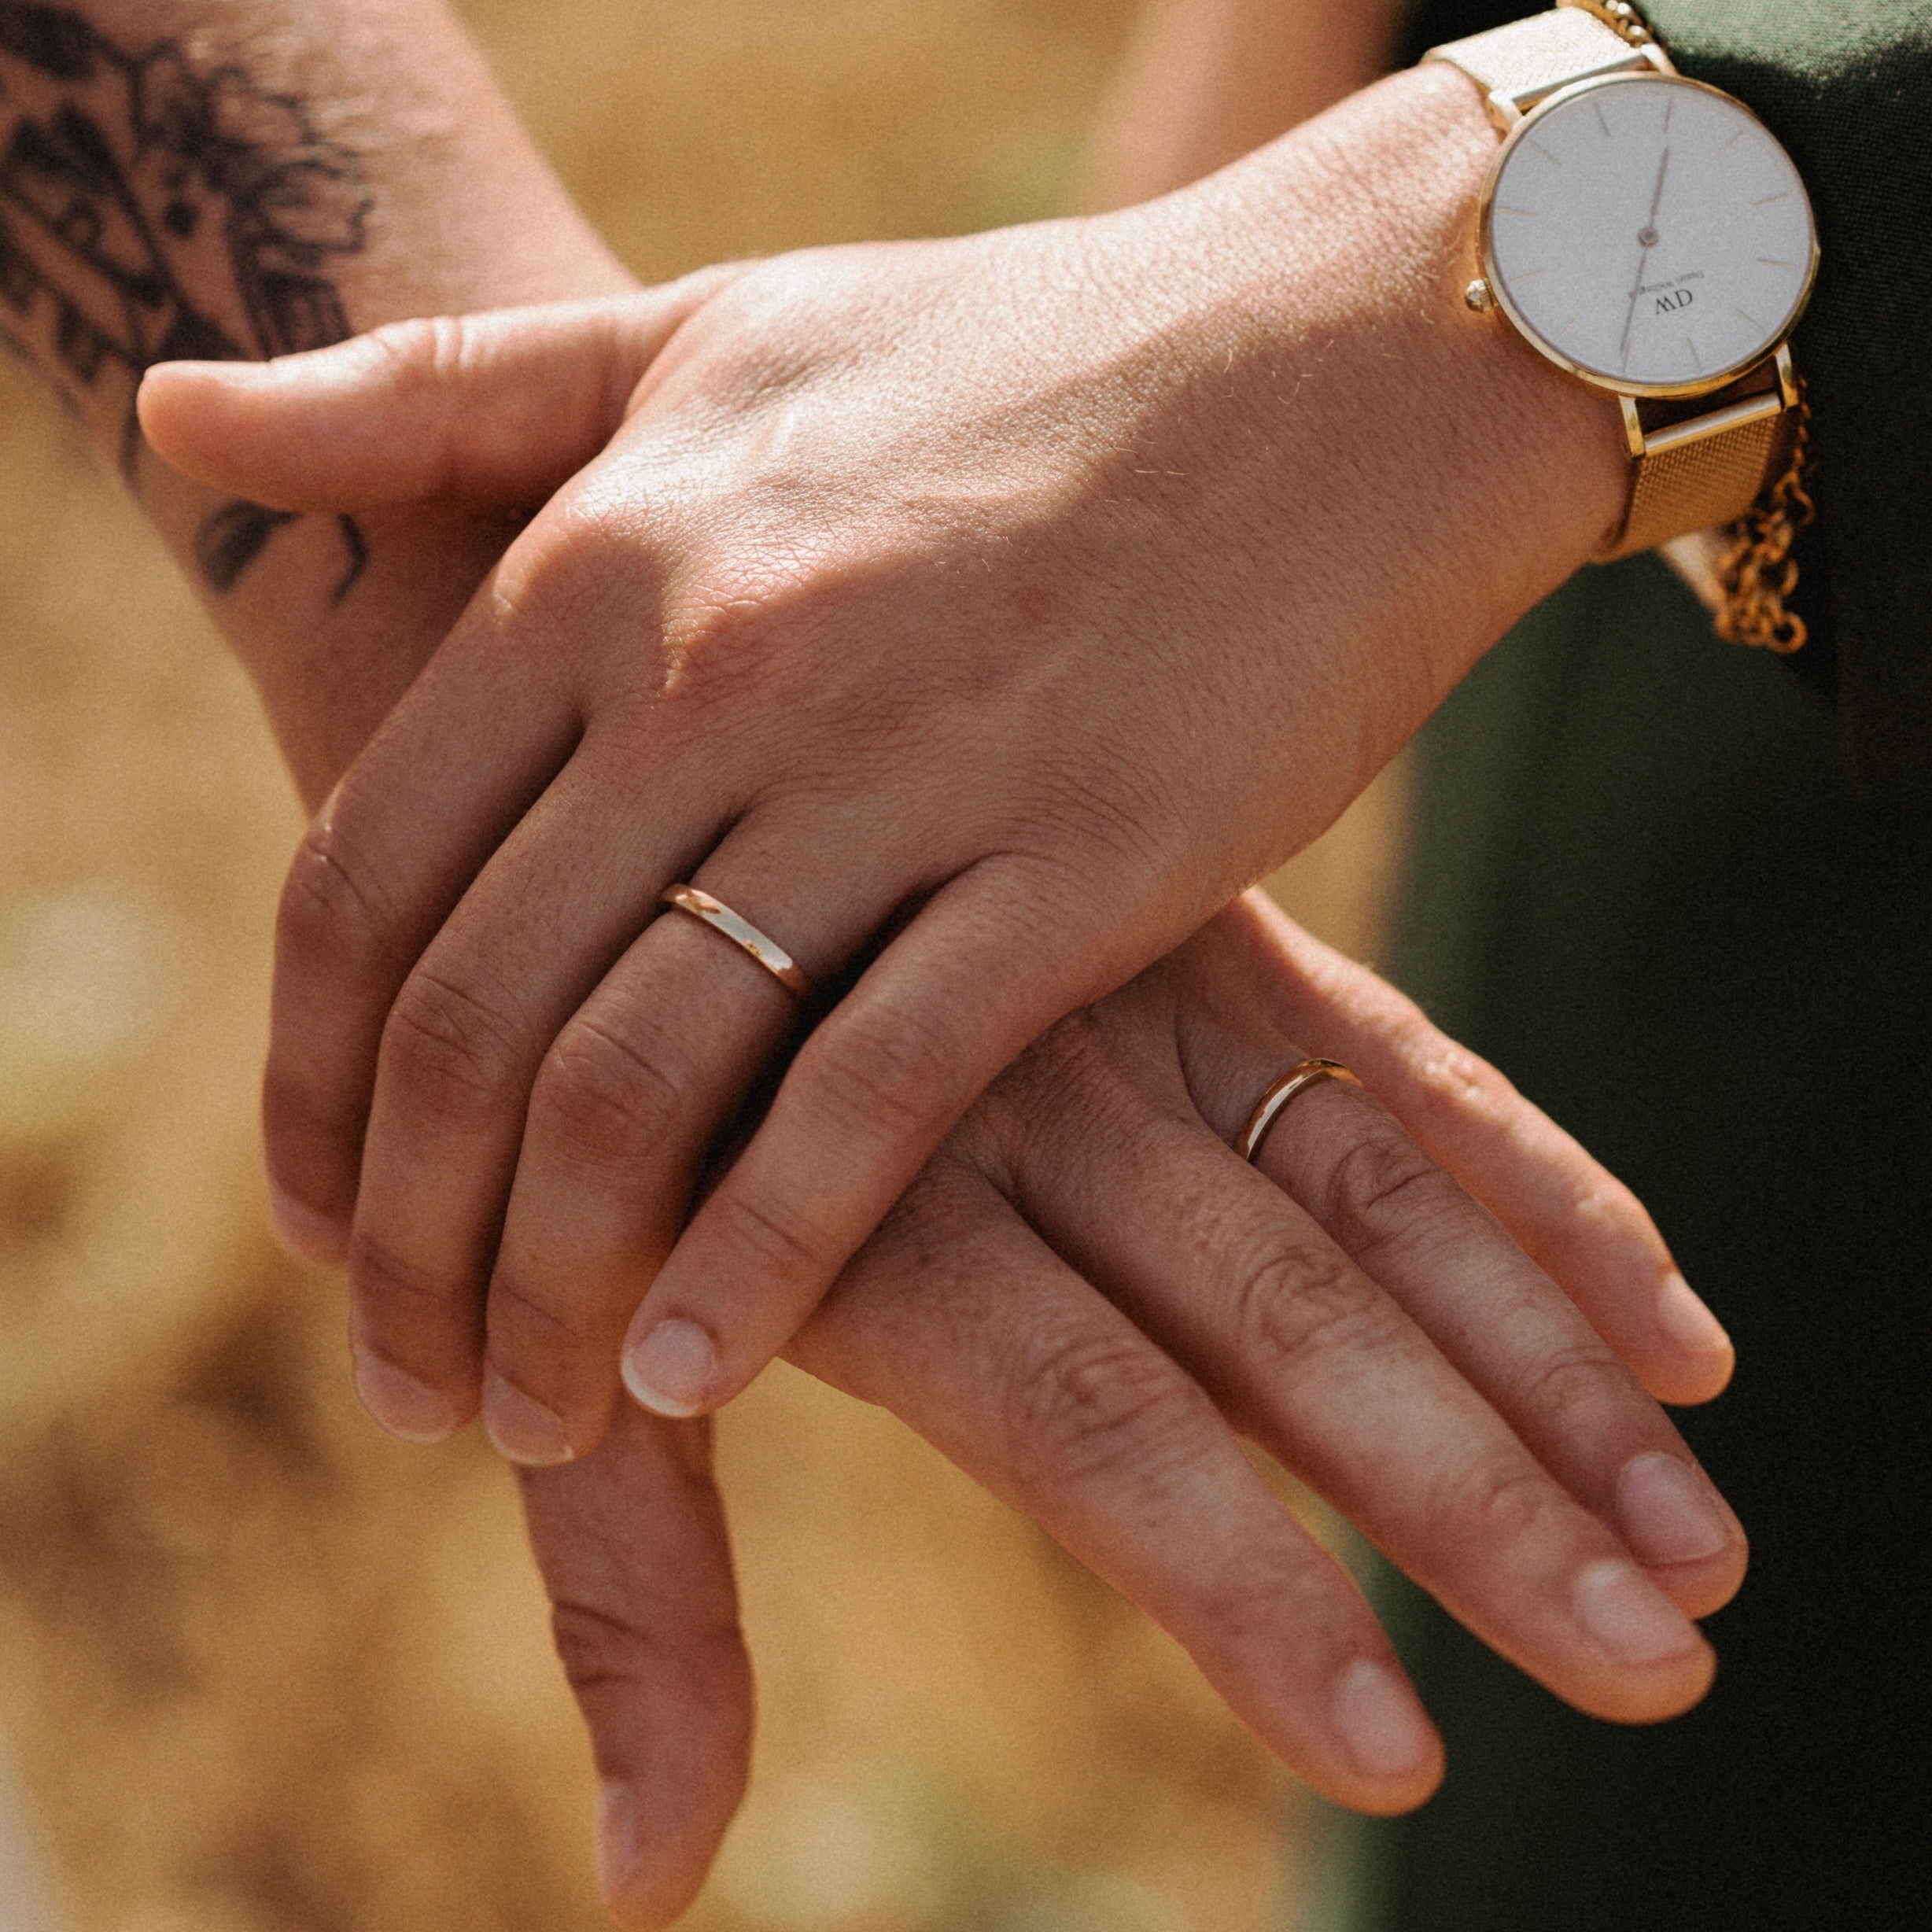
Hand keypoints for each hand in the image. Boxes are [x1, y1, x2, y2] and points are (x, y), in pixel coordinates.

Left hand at [140, 63, 1629, 1450]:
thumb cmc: (1017, 359)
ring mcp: (901, 770)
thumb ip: (440, 396)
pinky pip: (868, 1101)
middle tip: (407, 1378)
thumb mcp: (702, 337)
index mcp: (604, 560)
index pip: (365, 880)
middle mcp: (719, 668)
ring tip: (534, 1411)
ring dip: (551, 1288)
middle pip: (472, 1020)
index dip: (308, 1090)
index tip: (323, 1224)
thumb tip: (174, 408)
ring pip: (643, 1086)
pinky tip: (688, 1371)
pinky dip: (756, 1263)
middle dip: (410, 1244)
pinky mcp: (1080, 866)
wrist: (1338, 360)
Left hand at [526, 889, 1740, 1923]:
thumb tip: (653, 1886)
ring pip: (1378, 1196)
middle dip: (1476, 1500)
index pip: (1098, 1423)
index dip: (1245, 1588)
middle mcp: (1030, 1099)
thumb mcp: (579, 1357)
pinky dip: (1539, 1195)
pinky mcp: (1204, 936)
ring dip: (1549, 1372)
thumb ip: (635, 1597)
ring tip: (1695, 1543)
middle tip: (1651, 1666)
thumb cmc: (583, 1156)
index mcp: (878, 1220)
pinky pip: (1403, 1066)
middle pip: (1284, 1315)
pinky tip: (1672, 1331)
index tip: (1397, 1754)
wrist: (620, 824)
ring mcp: (1133, 1003)